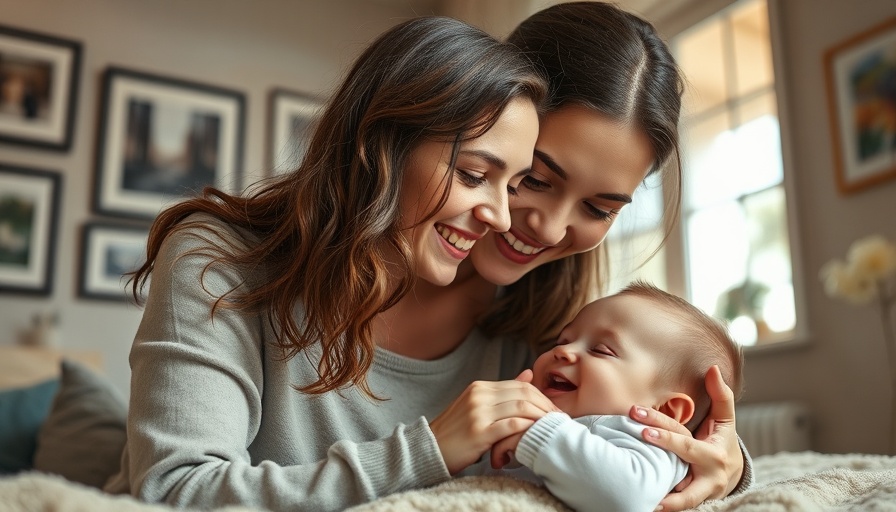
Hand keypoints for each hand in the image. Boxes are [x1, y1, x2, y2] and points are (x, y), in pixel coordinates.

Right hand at [430, 370, 557, 474]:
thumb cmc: (456, 432)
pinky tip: (536, 435)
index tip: (554, 409)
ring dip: (541, 418)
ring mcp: (478, 413)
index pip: (520, 385)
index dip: (541, 396)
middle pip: (524, 394)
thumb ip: (503, 392)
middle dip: (546, 406)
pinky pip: (512, 426)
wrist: (431, 449)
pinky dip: (528, 428)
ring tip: (552, 428)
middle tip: (559, 418)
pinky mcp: (479, 432)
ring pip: (521, 408)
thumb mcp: (477, 406)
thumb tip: (528, 374)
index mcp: (479, 387)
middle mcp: (479, 395)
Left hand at [629, 365, 742, 510]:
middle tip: (633, 447)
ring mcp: (699, 493)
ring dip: (666, 501)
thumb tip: (711, 368)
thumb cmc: (722, 440)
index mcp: (713, 454)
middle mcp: (707, 477)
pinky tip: (646, 506)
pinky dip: (665, 507)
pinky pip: (679, 506)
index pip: (685, 443)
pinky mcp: (691, 502)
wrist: (731, 474)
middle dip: (657, 460)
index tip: (643, 429)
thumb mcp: (725, 418)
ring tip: (643, 501)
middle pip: (679, 467)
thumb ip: (720, 394)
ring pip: (683, 498)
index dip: (665, 437)